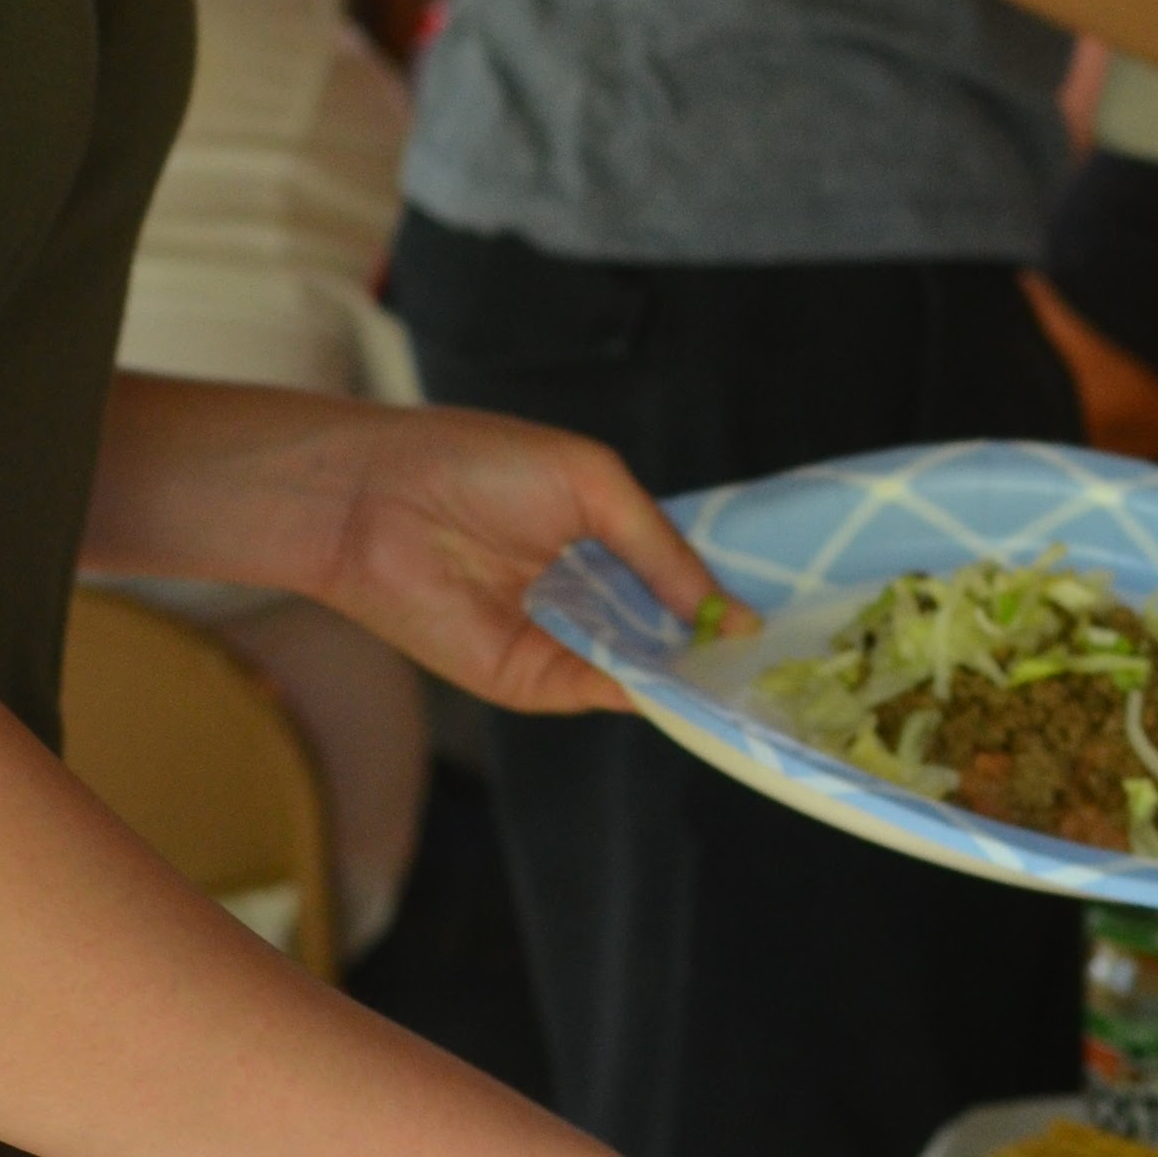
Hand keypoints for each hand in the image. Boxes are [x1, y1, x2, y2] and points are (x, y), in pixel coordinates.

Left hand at [303, 404, 744, 716]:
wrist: (372, 501)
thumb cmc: (475, 465)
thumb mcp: (594, 484)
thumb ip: (661, 548)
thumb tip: (727, 613)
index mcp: (601, 539)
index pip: (678, 577)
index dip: (724, 594)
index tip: (783, 614)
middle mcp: (585, 595)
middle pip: (666, 631)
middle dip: (716, 643)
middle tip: (785, 657)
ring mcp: (558, 641)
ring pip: (640, 668)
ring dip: (689, 672)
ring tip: (754, 673)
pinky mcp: (527, 678)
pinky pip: (598, 690)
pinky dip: (643, 690)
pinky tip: (689, 680)